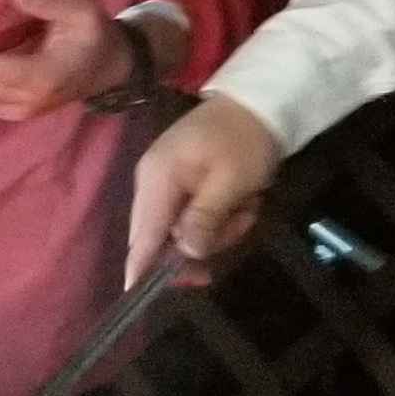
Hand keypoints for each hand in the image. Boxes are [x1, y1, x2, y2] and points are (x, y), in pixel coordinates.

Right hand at [126, 94, 280, 289]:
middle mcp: (151, 182)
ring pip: (182, 230)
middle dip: (203, 241)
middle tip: (242, 222)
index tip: (134, 294)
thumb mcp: (232, 181)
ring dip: (219, 228)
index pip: (143, 233)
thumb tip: (186, 252)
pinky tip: (241, 200)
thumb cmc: (246, 139)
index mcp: (158, 177)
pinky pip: (192, 217)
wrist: (260, 101)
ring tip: (247, 206)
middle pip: (163, 237)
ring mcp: (164, 182)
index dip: (139, 265)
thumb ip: (205, 218)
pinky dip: (219, 216)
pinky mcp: (180, 183)